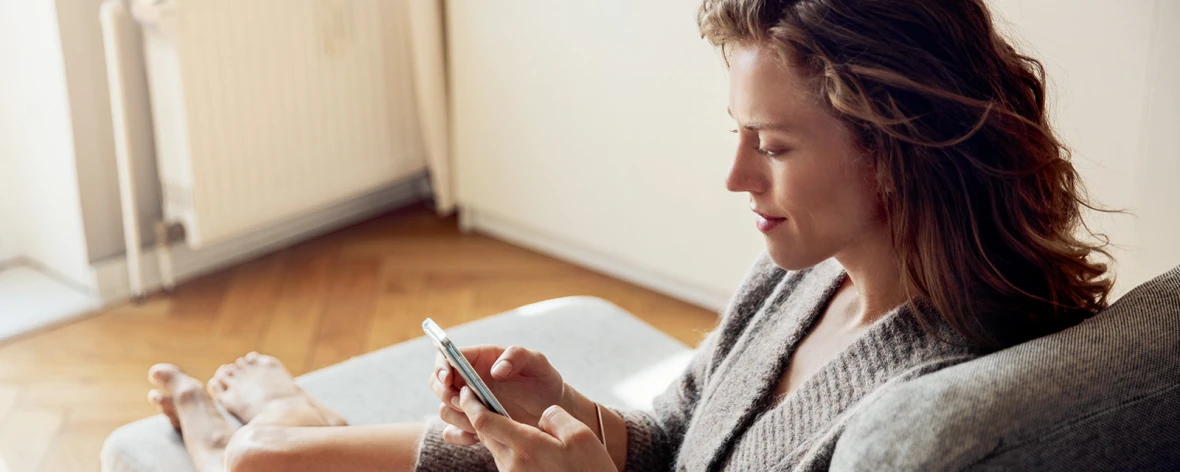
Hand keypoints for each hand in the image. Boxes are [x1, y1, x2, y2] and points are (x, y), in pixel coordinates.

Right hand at [428, 345, 567, 444]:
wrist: (551, 410)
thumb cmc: (543, 380)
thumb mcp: (537, 362)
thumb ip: (517, 356)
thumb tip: (495, 369)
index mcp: (479, 360)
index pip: (447, 357)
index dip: (442, 366)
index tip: (448, 378)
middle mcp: (469, 381)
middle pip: (438, 384)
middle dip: (445, 393)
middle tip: (464, 402)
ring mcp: (470, 405)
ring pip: (445, 410)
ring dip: (456, 416)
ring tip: (480, 420)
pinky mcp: (473, 425)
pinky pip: (452, 433)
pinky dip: (459, 436)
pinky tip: (478, 437)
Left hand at [458, 385, 615, 471]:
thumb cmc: (590, 471)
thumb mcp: (581, 436)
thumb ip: (555, 417)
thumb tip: (542, 415)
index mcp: (526, 448)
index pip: (483, 421)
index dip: (471, 403)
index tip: (468, 389)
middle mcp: (513, 465)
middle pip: (484, 434)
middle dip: (477, 414)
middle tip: (478, 395)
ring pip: (495, 447)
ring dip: (493, 431)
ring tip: (501, 416)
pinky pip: (505, 460)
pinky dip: (506, 446)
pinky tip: (522, 442)